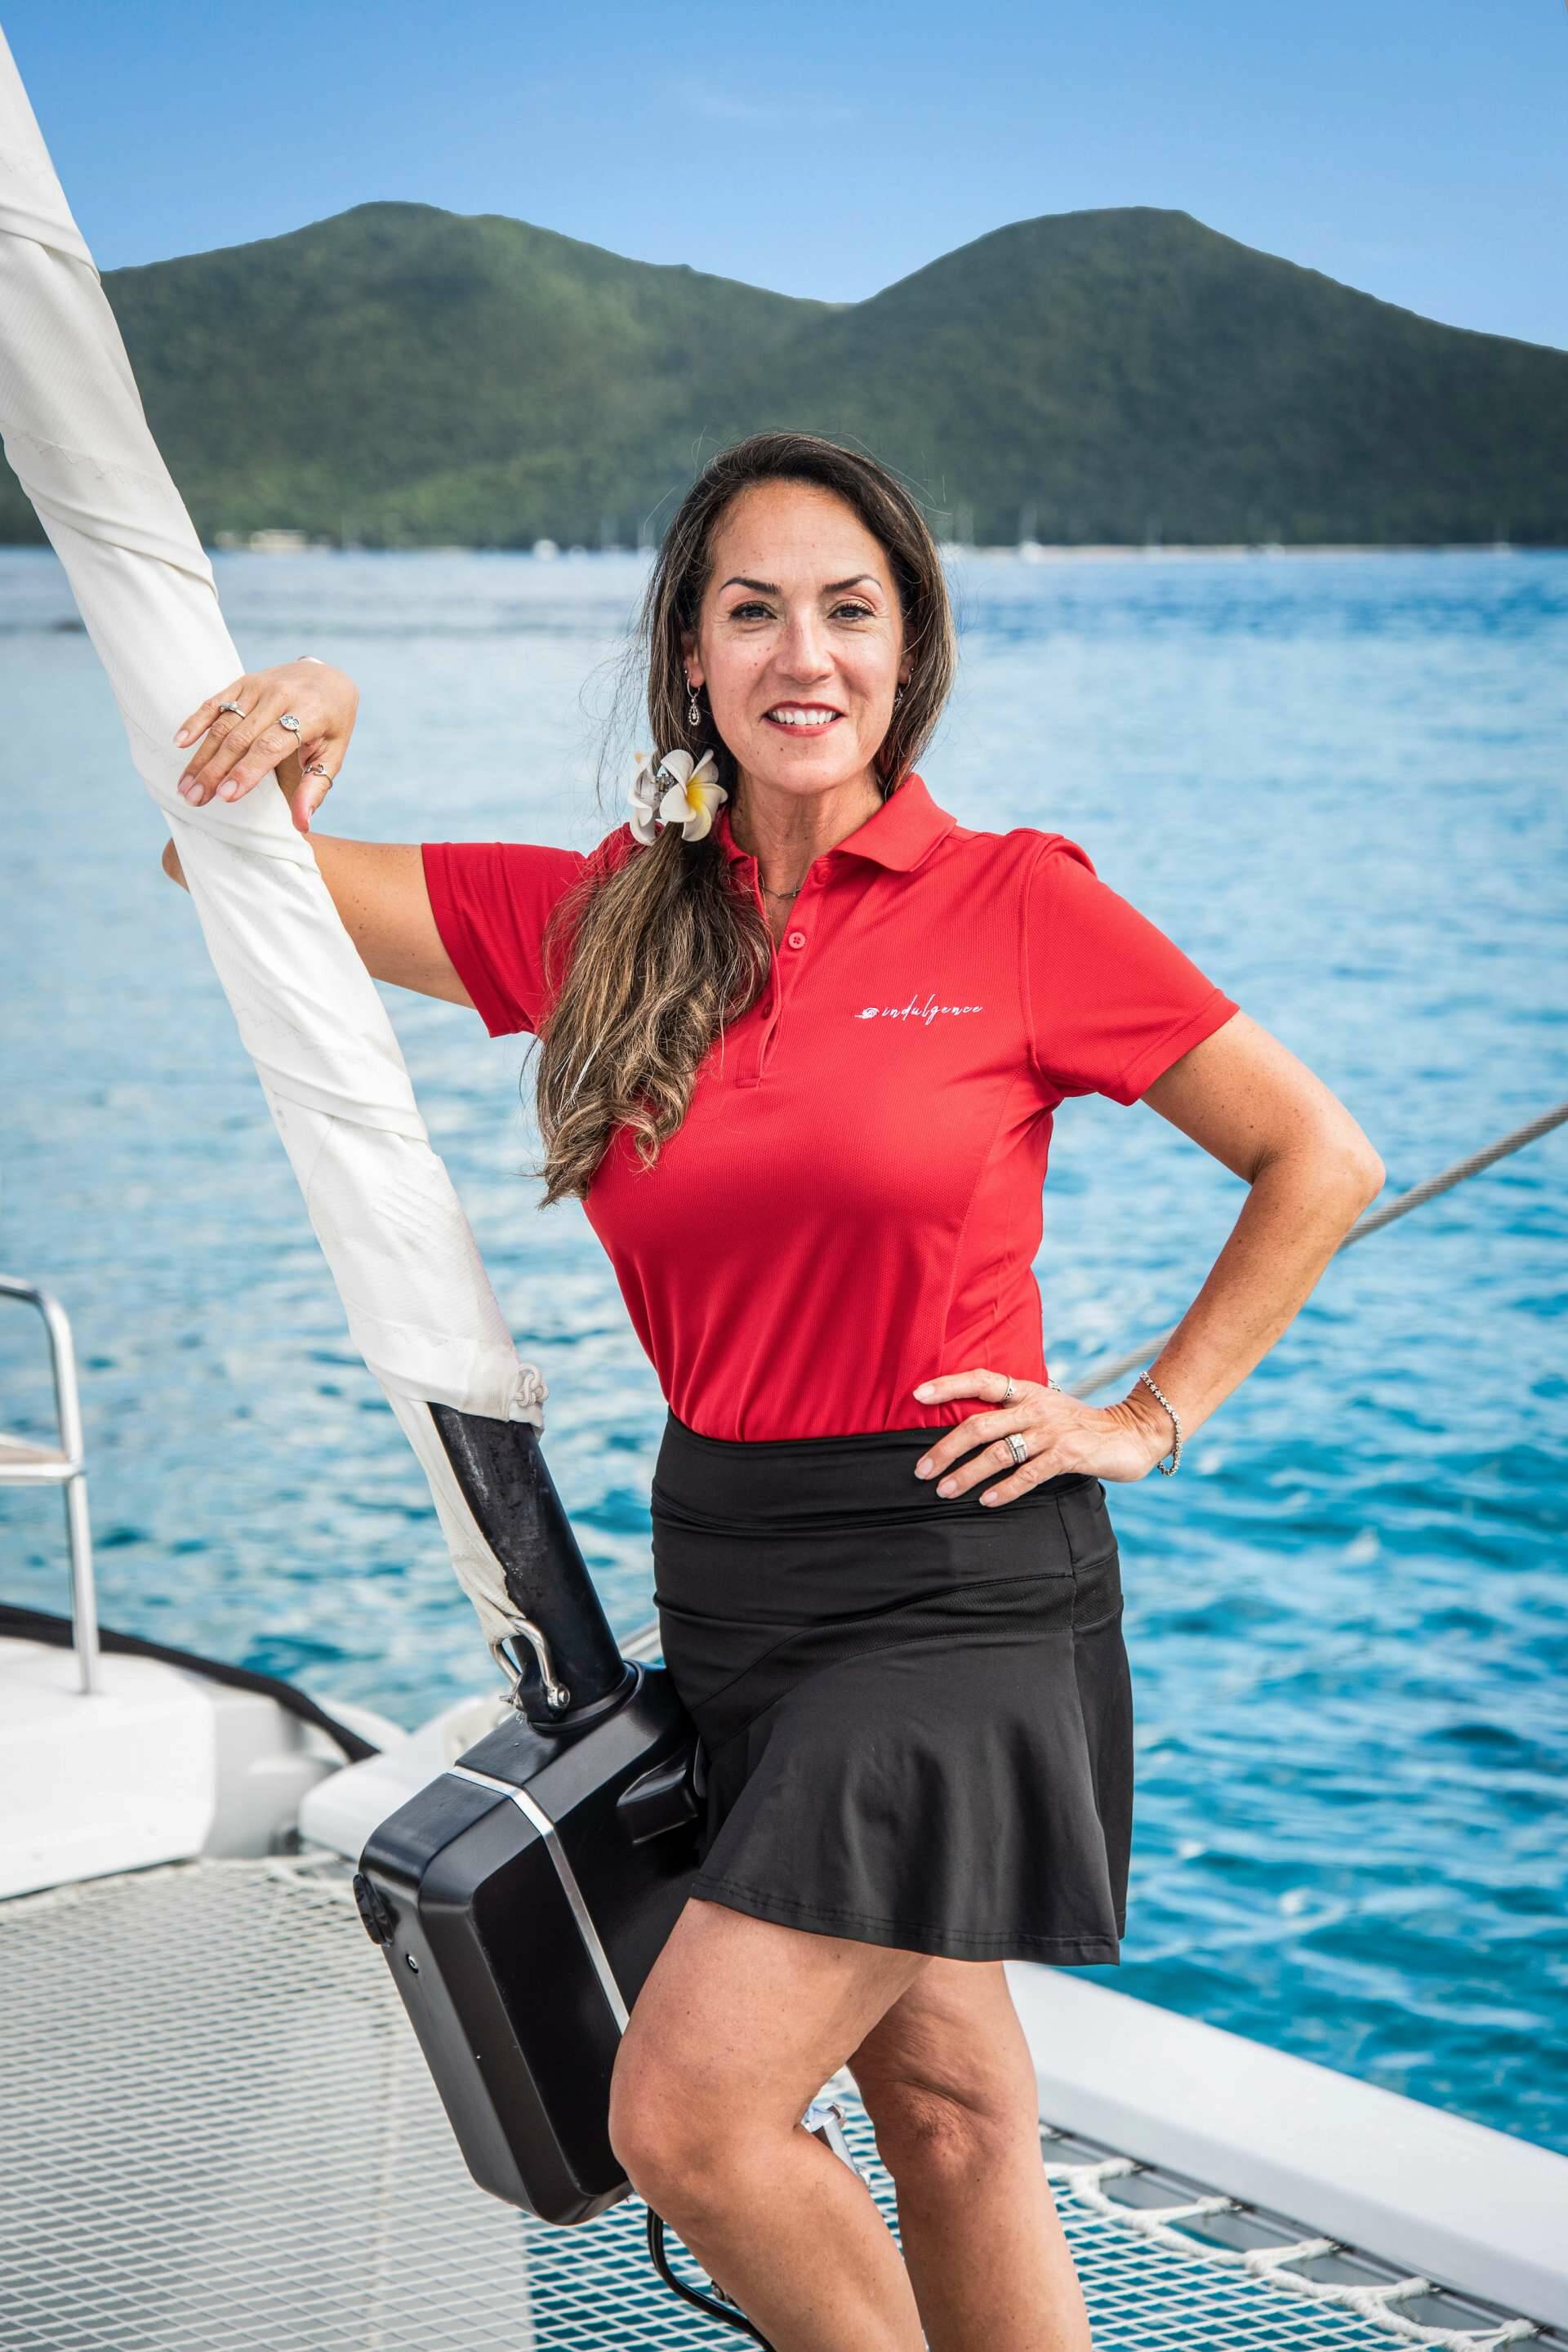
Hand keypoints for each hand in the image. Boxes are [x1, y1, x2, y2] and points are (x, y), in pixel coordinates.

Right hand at [173, 659, 358, 833]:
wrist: (328, 677)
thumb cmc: (332, 724)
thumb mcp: (333, 755)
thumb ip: (315, 788)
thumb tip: (301, 824)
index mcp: (309, 714)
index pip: (270, 746)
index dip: (247, 771)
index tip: (226, 796)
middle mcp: (280, 697)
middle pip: (240, 738)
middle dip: (215, 771)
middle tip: (195, 798)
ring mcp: (259, 687)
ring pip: (223, 724)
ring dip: (201, 756)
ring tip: (185, 786)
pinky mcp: (243, 682)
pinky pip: (215, 702)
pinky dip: (196, 722)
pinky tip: (179, 743)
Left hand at [909, 1365, 1167, 1505]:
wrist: (1132, 1432)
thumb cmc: (1079, 1424)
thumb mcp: (1045, 1408)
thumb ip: (1013, 1413)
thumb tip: (967, 1428)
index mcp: (1026, 1392)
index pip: (981, 1381)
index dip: (948, 1385)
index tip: (917, 1394)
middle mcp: (1035, 1408)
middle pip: (979, 1425)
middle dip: (945, 1449)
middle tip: (921, 1470)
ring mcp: (1051, 1432)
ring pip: (998, 1453)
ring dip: (967, 1474)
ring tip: (945, 1490)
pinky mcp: (1068, 1455)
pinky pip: (1029, 1474)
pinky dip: (1005, 1489)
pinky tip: (986, 1501)